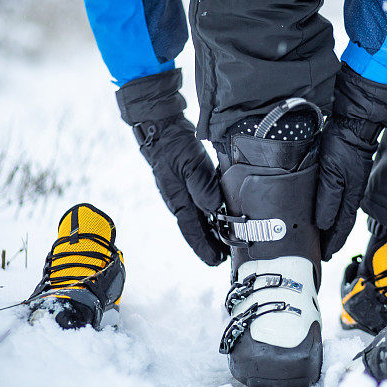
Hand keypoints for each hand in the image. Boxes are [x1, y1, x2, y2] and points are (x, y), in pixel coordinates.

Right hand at [116, 70, 228, 265]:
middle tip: (223, 259)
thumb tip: (214, 209)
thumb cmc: (173, 144)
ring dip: (211, 232)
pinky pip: (200, 204)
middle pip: (196, 229)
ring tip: (224, 242)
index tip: (216, 261)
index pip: (192, 231)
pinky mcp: (188, 181)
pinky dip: (210, 215)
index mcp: (178, 200)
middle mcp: (180, 199)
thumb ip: (203, 186)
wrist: (161, 125)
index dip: (204, 248)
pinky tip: (218, 216)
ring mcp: (182, 191)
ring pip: (198, 218)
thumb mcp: (191, 163)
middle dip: (209, 245)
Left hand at [316, 66, 386, 259]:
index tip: (324, 256)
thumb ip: (328, 198)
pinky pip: (336, 200)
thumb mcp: (331, 173)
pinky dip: (329, 210)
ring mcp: (349, 184)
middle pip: (341, 223)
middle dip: (331, 238)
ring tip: (318, 236)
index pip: (341, 228)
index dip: (332, 243)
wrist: (355, 122)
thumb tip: (322, 223)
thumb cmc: (344, 144)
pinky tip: (322, 211)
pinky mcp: (344, 175)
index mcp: (350, 197)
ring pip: (338, 212)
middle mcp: (351, 194)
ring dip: (329, 226)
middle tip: (320, 251)